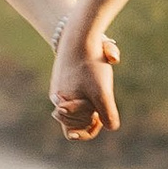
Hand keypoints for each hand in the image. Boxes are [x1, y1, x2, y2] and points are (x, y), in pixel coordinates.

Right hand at [49, 23, 120, 140]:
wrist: (79, 35)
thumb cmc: (91, 66)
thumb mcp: (103, 93)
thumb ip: (107, 115)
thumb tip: (110, 127)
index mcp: (62, 106)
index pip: (73, 133)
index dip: (89, 130)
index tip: (99, 118)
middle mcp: (57, 98)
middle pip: (73, 122)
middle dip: (88, 118)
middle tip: (100, 106)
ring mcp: (58, 86)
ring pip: (73, 107)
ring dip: (87, 106)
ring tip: (98, 92)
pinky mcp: (62, 75)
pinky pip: (73, 92)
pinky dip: (85, 92)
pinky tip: (94, 79)